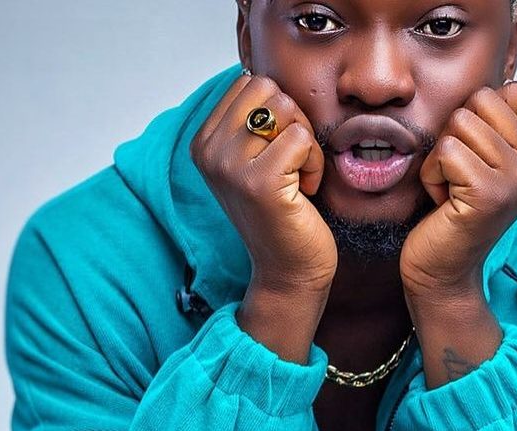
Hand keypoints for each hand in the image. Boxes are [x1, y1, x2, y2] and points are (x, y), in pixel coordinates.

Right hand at [191, 73, 336, 295]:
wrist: (288, 270)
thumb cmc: (282, 213)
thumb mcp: (255, 159)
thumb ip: (252, 119)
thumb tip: (261, 74)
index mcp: (203, 141)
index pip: (249, 83)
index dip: (278, 112)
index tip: (276, 153)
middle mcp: (208, 151)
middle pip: (267, 89)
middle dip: (293, 120)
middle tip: (291, 162)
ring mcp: (230, 166)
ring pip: (286, 109)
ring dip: (305, 142)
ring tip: (295, 177)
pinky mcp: (258, 182)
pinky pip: (302, 138)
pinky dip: (313, 163)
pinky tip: (302, 192)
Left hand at [399, 81, 516, 301]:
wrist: (444, 269)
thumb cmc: (454, 211)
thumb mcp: (483, 160)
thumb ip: (497, 123)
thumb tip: (509, 84)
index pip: (509, 91)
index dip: (476, 119)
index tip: (477, 160)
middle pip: (479, 101)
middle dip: (455, 135)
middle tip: (460, 175)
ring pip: (459, 123)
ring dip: (441, 158)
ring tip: (453, 190)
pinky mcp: (489, 193)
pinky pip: (444, 152)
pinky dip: (432, 176)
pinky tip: (445, 202)